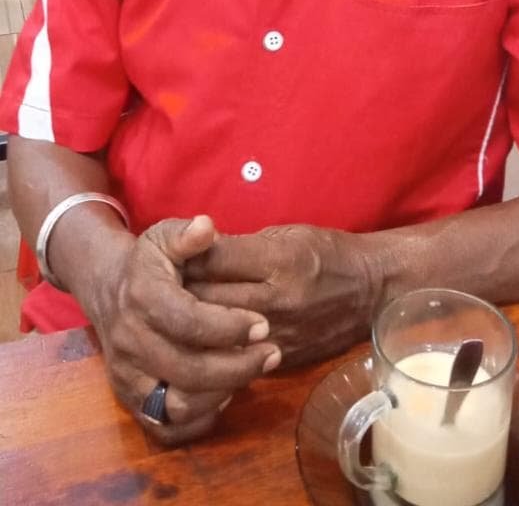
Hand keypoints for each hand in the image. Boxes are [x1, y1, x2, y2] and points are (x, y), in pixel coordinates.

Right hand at [88, 214, 281, 444]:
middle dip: (237, 365)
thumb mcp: (165, 236)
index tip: (263, 323)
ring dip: (222, 392)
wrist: (109, 289)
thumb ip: (188, 234)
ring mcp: (127, 375)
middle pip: (187, 369)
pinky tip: (226, 394)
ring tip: (254, 371)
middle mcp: (129, 341)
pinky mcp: (130, 399)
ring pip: (177, 405)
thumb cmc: (149, 261)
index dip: (229, 326)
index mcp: (141, 297)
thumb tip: (206, 227)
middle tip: (272, 353)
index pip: (188, 321)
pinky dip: (199, 419)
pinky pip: (165, 427)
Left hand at [185, 224, 378, 368]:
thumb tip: (193, 255)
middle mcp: (276, 301)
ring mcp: (277, 336)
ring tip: (168, 317)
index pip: (212, 258)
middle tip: (156, 286)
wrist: (372, 292)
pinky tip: (192, 344)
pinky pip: (230, 361)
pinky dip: (207, 353)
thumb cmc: (328, 253)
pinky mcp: (279, 362)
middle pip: (205, 300)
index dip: (183, 255)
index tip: (166, 254)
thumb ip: (240, 248)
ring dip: (185, 327)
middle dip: (174, 292)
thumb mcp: (287, 234)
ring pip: (211, 338)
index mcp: (279, 260)